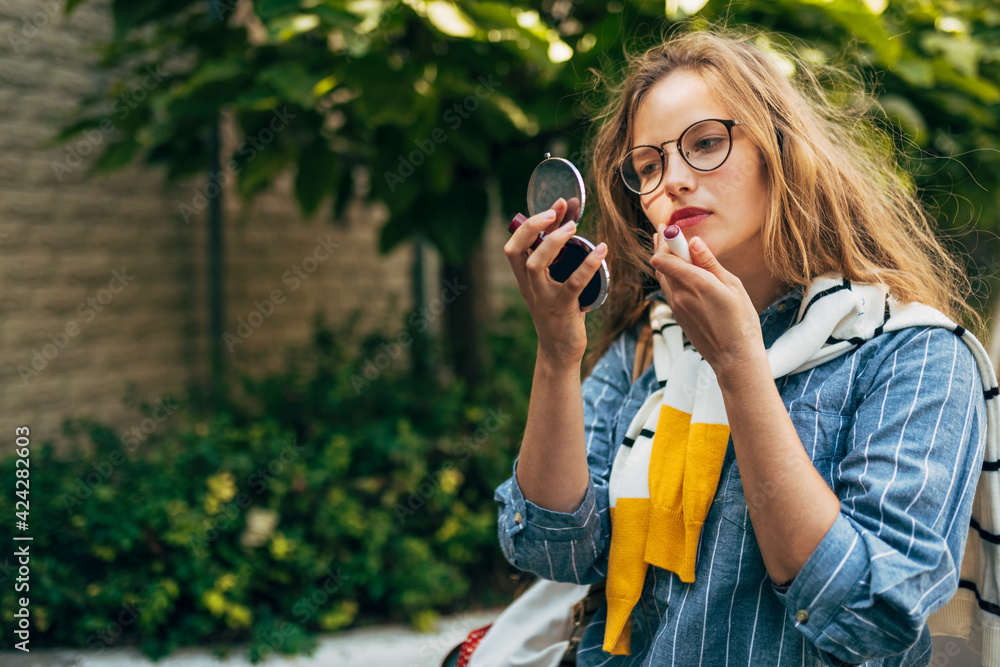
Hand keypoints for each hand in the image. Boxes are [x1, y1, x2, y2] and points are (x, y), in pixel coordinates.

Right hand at [504, 197, 608, 366]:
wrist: (559, 349)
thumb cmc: (559, 310)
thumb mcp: (552, 282)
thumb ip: (556, 257)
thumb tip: (568, 221)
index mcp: (524, 278)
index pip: (513, 245)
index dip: (529, 223)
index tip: (553, 205)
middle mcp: (529, 285)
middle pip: (516, 251)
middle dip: (533, 227)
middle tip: (557, 211)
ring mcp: (543, 297)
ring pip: (535, 266)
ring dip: (552, 242)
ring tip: (573, 227)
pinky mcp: (563, 308)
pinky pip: (572, 284)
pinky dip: (588, 265)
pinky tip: (601, 250)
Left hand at [650, 223, 762, 371]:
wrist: (734, 357)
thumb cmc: (741, 321)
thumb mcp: (732, 286)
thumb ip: (710, 263)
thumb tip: (694, 242)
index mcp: (696, 284)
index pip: (668, 257)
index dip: (666, 240)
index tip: (668, 228)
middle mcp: (681, 295)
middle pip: (661, 265)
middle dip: (660, 246)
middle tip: (663, 231)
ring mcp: (676, 307)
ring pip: (662, 278)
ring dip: (662, 260)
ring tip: (665, 245)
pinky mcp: (677, 315)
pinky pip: (667, 290)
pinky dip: (668, 276)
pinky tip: (675, 270)